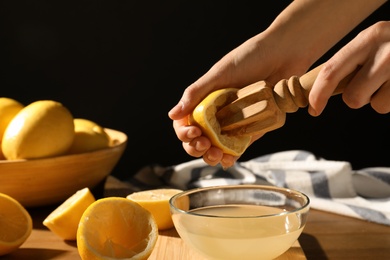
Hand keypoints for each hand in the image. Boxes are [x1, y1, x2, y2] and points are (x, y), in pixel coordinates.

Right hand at [168, 33, 309, 167]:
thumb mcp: (219, 74)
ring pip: (215, 147)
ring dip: (211, 155)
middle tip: (203, 144)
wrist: (284, 54)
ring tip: (216, 154)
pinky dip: (230, 157)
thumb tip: (172, 115)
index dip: (184, 132)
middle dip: (195, 147)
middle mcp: (217, 113)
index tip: (194, 133)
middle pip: (198, 138)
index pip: (186, 122)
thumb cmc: (250, 58)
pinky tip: (228, 160)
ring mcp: (234, 122)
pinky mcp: (252, 128)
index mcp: (205, 99)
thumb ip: (196, 94)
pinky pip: (238, 147)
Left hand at [309, 21, 389, 115]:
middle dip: (356, 98)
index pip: (331, 71)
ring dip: (379, 99)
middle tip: (370, 84)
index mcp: (368, 38)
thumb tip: (320, 90)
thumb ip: (351, 62)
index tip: (313, 109)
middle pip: (352, 97)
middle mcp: (385, 50)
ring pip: (375, 105)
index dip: (318, 95)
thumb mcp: (373, 43)